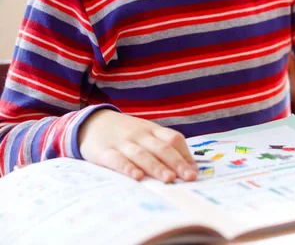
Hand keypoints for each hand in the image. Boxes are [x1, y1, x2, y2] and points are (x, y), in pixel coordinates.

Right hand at [78, 109, 197, 182]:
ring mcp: (123, 142)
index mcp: (153, 129)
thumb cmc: (126, 133)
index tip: (194, 171)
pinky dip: (128, 168)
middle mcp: (141, 134)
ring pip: (143, 154)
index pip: (174, 139)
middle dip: (177, 163)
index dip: (185, 155)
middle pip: (162, 147)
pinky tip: (137, 177)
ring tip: (169, 179)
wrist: (93, 122)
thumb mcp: (145, 134)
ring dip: (157, 167)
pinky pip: (118, 160)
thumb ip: (162, 147)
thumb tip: (186, 168)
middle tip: (188, 177)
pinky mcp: (105, 152)